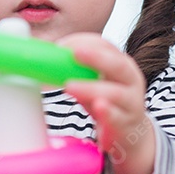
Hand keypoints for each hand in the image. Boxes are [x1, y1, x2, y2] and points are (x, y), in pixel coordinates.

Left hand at [58, 33, 155, 173]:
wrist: (130, 132)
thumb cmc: (107, 101)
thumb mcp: (93, 84)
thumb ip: (76, 73)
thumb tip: (42, 62)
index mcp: (121, 63)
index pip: (105, 46)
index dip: (84, 42)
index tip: (61, 45)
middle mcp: (130, 80)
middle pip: (116, 64)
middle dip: (95, 57)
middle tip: (72, 53)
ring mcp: (132, 102)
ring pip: (115, 93)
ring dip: (91, 88)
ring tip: (70, 86)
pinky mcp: (127, 124)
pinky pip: (117, 118)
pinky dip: (107, 113)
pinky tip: (99, 107)